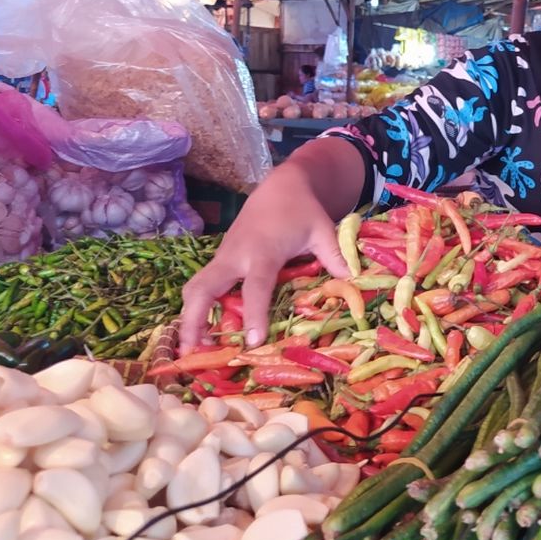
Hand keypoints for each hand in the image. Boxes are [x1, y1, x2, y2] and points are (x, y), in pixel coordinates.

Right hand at [178, 166, 349, 352]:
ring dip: (188, 317)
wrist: (280, 187)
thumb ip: (335, 256)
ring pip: (195, 287)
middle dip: (193, 319)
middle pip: (203, 289)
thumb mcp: (323, 230)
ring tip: (189, 350)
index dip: (254, 314)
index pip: (256, 287)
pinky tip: (199, 332)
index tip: (253, 341)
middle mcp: (235, 257)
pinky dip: (196, 308)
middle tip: (190, 352)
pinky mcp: (220, 261)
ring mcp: (223, 258)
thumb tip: (352, 280)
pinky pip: (201, 286)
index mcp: (262, 252)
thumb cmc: (303, 211)